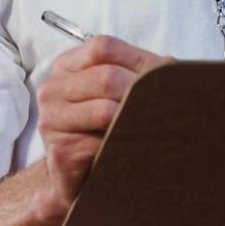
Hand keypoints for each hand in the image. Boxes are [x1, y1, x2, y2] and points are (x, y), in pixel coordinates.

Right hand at [36, 36, 168, 221]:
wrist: (77, 179)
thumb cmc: (100, 131)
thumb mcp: (115, 94)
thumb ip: (136, 73)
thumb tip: (172, 67)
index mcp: (67, 67)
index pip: (103, 47)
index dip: (138, 59)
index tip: (162, 76)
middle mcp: (53, 89)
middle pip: (106, 76)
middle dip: (141, 91)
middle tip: (162, 107)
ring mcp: (52, 120)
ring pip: (106, 110)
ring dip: (135, 120)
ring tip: (149, 128)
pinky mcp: (61, 150)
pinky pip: (102, 142)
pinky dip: (124, 146)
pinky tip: (131, 150)